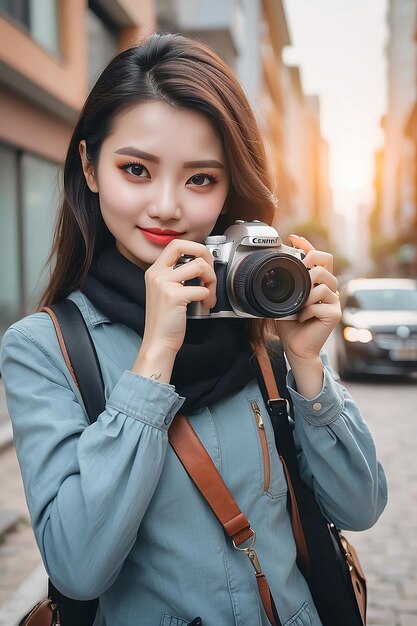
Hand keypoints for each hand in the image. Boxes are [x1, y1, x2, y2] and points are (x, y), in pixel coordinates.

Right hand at [132, 240, 216, 382]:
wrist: (158, 342)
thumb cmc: (166, 320)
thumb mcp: (166, 292)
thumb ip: (178, 276)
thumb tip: (202, 264)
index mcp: (155, 270)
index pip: (176, 244)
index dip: (195, 248)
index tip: (204, 261)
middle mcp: (157, 274)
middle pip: (187, 247)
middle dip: (206, 257)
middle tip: (210, 274)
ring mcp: (164, 284)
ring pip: (200, 266)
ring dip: (212, 281)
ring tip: (209, 294)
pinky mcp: (173, 296)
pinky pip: (202, 288)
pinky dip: (208, 297)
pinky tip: (205, 305)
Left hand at [274, 235, 340, 396]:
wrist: (295, 347)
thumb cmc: (290, 324)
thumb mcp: (284, 299)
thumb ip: (285, 284)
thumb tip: (274, 267)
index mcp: (317, 283)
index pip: (318, 258)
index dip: (308, 246)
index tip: (293, 239)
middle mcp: (329, 289)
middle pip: (326, 263)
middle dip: (311, 263)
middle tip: (300, 270)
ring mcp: (334, 301)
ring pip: (323, 283)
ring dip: (306, 293)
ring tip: (298, 305)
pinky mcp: (334, 314)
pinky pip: (319, 303)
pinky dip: (306, 310)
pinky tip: (302, 317)